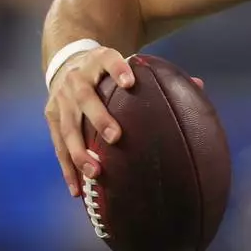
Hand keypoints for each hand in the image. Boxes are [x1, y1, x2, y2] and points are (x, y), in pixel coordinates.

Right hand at [43, 49, 205, 196]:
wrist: (69, 63)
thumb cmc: (109, 70)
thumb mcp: (127, 64)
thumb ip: (158, 76)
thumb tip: (199, 86)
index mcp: (99, 60)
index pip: (110, 60)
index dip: (118, 69)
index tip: (131, 81)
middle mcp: (77, 78)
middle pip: (85, 97)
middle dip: (99, 117)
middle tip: (116, 137)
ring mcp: (61, 99)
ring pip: (68, 126)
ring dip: (80, 151)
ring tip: (95, 171)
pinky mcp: (51, 116)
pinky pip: (58, 145)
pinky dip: (67, 168)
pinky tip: (78, 190)